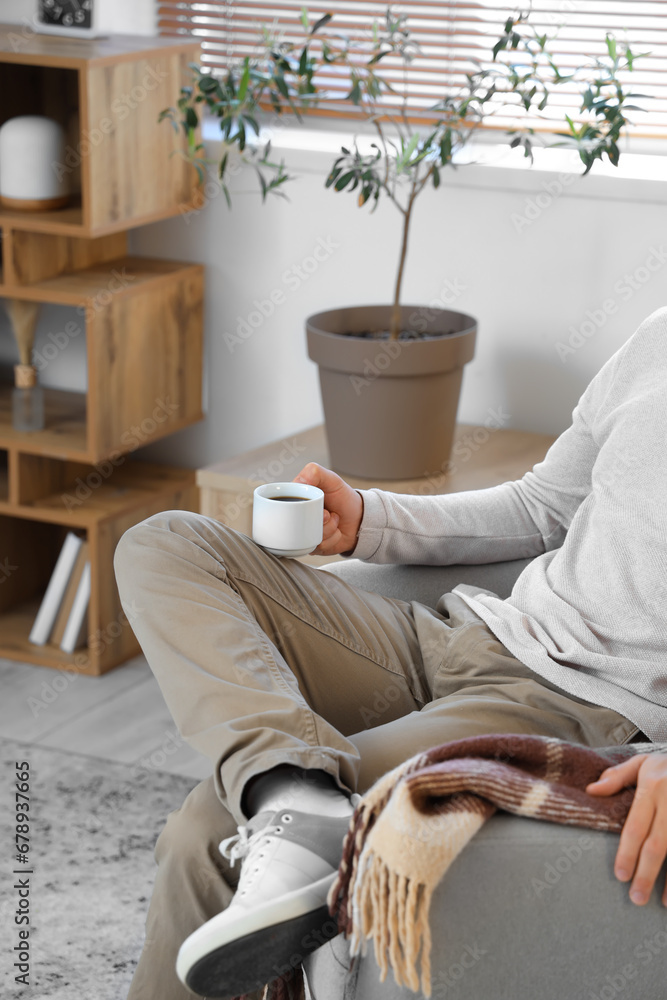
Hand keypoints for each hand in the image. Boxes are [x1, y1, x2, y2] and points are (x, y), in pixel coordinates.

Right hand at [293, 463, 362, 555]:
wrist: (359, 518)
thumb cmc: (343, 498)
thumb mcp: (332, 480)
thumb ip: (315, 472)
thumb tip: (300, 479)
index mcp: (295, 499)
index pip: (284, 504)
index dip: (299, 506)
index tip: (314, 503)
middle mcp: (296, 516)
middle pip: (294, 524)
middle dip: (317, 520)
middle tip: (328, 514)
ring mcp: (302, 532)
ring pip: (306, 536)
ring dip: (327, 529)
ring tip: (334, 519)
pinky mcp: (310, 546)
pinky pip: (316, 546)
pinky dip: (331, 538)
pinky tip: (335, 531)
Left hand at [586, 753, 666, 905]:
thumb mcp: (644, 762)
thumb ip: (618, 776)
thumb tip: (591, 790)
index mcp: (653, 787)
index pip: (636, 826)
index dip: (628, 853)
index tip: (620, 876)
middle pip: (658, 845)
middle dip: (647, 874)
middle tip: (636, 898)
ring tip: (663, 905)